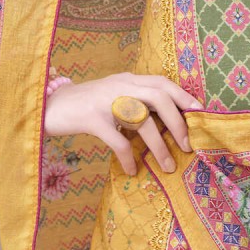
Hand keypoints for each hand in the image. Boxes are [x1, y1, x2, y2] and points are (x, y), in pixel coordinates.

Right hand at [44, 72, 202, 176]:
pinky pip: (116, 141)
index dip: (183, 96)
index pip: (162, 82)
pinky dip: (127, 157)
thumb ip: (134, 101)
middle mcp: (120, 85)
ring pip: (141, 121)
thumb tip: (165, 120)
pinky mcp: (91, 119)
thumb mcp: (113, 95)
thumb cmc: (85, 104)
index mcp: (128, 79)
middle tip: (187, 145)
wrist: (49, 105)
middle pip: (158, 97)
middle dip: (177, 122)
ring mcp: (105, 101)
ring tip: (168, 167)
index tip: (200, 112)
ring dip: (158, 146)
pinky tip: (132, 170)